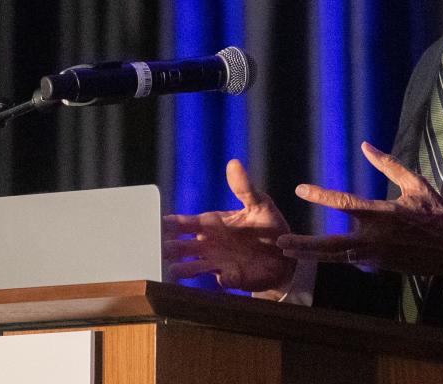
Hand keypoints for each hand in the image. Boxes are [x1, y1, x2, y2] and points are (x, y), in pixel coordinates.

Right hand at [163, 159, 295, 295]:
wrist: (286, 253)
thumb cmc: (268, 225)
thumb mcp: (259, 203)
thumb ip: (244, 187)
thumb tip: (233, 163)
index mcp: (211, 223)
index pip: (183, 223)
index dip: (168, 224)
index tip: (157, 223)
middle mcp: (209, 244)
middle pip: (181, 247)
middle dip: (168, 247)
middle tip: (159, 247)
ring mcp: (218, 262)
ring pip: (194, 267)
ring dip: (185, 268)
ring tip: (173, 269)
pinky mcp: (234, 277)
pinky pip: (225, 279)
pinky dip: (225, 277)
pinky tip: (224, 275)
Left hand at [276, 142, 442, 277]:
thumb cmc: (437, 214)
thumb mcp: (416, 184)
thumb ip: (388, 165)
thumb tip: (366, 146)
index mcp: (383, 214)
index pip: (345, 203)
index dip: (320, 195)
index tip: (300, 189)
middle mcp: (375, 238)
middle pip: (331, 244)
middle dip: (305, 244)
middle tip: (281, 242)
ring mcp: (376, 256)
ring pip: (336, 257)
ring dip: (312, 255)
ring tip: (288, 252)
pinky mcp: (379, 266)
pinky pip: (351, 261)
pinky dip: (334, 257)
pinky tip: (317, 255)